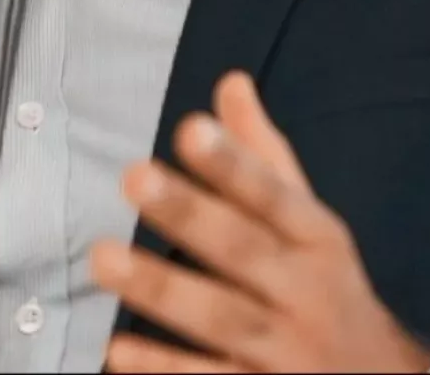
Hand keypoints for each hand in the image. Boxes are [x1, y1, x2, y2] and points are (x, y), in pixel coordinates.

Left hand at [90, 72, 429, 373]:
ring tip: (102, 258)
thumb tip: (230, 83)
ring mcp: (284, 352)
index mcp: (316, 240)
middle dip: (189, 214)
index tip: (192, 128)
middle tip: (134, 175)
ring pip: (220, 319)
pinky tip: (118, 351)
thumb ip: (263, 155)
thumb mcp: (309, 222)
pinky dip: (163, 370)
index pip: (275, 196)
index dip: (234, 163)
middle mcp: (304, 293)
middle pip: (244, 251)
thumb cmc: (327, 288)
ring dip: (161, 288)